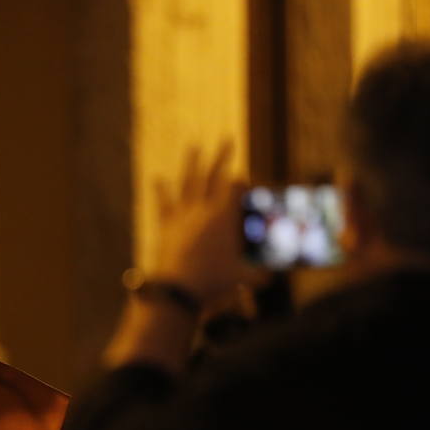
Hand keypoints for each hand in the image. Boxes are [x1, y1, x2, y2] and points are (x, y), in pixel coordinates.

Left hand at [152, 141, 261, 301]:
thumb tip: (272, 278)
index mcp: (223, 216)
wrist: (178, 290)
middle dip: (222, 156)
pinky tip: (157, 178)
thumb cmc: (213, 283)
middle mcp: (202, 209)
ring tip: (194, 147)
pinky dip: (161, 190)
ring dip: (191, 163)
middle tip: (228, 139)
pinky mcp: (166, 225)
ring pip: (188, 182)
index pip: (234, 187)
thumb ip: (259, 276)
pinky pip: (164, 203)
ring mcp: (182, 215)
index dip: (240, 181)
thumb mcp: (242, 278)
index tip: (243, 180)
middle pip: (213, 175)